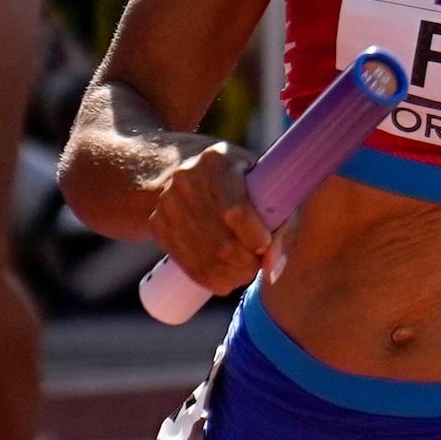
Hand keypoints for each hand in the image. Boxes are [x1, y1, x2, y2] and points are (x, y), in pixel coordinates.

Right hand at [143, 131, 274, 292]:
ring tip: (244, 271)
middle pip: (221, 242)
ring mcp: (167, 201)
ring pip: (205, 259)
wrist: (185, 171)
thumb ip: (283, 225)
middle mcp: (187, 177)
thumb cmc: (242, 182)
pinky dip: (211, 279)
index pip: (236, 210)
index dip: (254, 237)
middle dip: (245, 263)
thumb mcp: (266, 188)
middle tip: (256, 264)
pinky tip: (225, 277)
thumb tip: (272, 271)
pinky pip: (187, 265)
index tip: (265, 245)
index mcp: (217, 160)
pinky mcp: (157, 224)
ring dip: (231, 275)